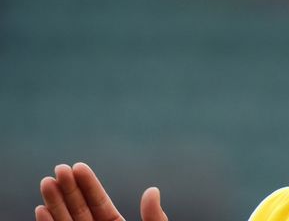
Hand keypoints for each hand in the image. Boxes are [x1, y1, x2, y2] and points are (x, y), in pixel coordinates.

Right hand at [35, 162, 168, 220]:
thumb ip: (154, 217)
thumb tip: (152, 190)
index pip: (99, 203)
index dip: (88, 185)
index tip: (78, 166)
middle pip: (79, 209)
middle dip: (68, 189)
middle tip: (58, 168)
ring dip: (54, 203)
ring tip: (46, 182)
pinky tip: (41, 210)